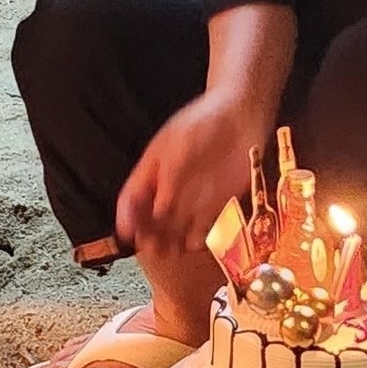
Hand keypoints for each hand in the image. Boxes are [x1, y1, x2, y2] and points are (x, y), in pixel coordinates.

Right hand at [116, 91, 263, 255]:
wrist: (240, 115)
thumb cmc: (202, 122)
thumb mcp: (177, 146)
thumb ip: (168, 179)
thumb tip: (158, 210)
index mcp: (153, 170)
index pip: (132, 198)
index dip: (127, 216)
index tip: (126, 232)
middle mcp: (169, 187)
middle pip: (151, 218)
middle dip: (147, 234)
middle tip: (147, 247)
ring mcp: (192, 196)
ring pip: (174, 226)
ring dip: (169, 240)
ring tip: (168, 252)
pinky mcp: (216, 201)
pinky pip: (202, 226)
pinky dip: (197, 236)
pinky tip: (194, 243)